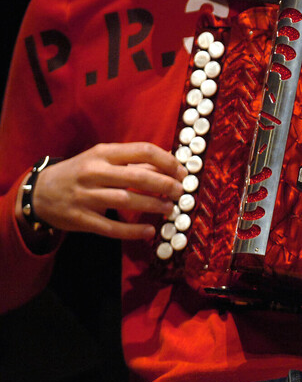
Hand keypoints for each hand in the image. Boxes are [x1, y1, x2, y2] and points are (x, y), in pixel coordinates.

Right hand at [26, 142, 186, 239]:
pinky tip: (150, 232)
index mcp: (103, 153)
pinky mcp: (82, 219)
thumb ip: (134, 161)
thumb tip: (170, 161)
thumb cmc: (81, 172)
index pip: (142, 150)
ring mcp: (87, 196)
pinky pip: (112, 227)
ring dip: (153, 206)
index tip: (181, 172)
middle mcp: (95, 172)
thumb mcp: (103, 159)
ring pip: (127, 200)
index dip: (167, 162)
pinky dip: (133, 231)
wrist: (41, 191)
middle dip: (165, 185)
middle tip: (180, 192)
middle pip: (138, 176)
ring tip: (169, 209)